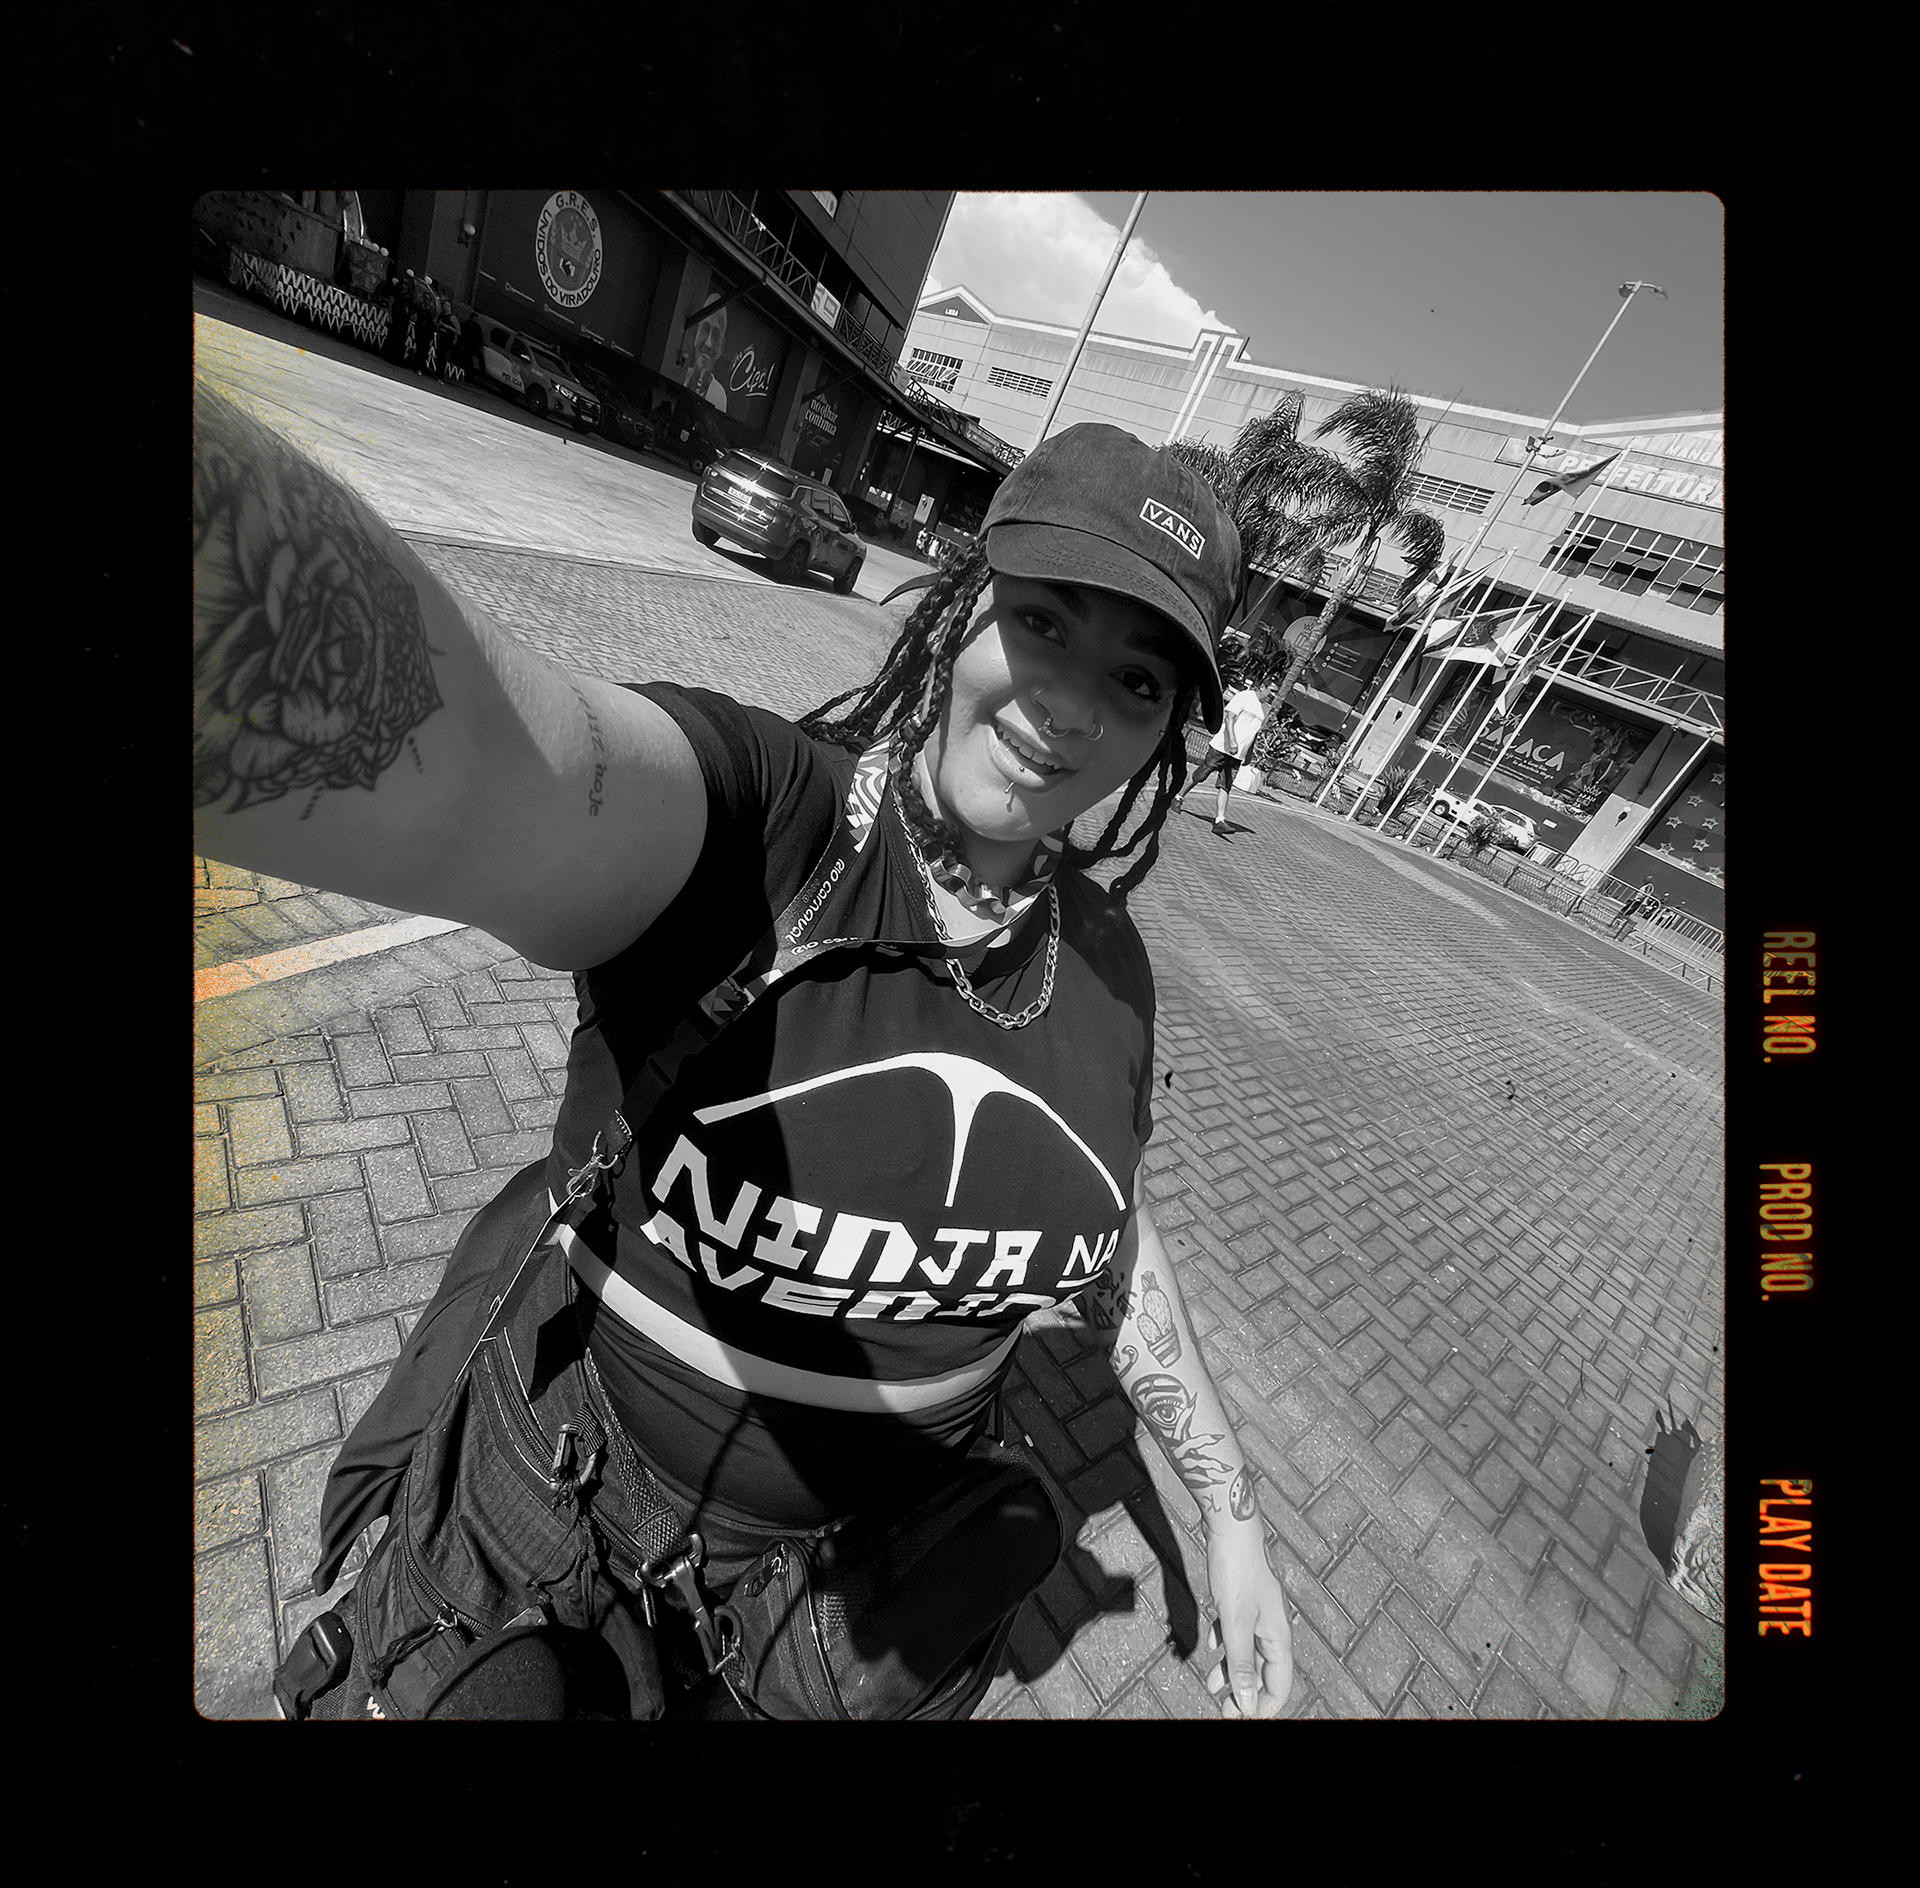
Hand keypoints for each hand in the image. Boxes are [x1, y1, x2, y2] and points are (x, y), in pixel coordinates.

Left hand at [1204, 1526, 1293, 1717]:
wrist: (1231, 1527)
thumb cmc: (1237, 1570)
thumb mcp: (1235, 1623)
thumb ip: (1240, 1663)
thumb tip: (1247, 1703)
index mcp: (1278, 1636)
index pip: (1279, 1684)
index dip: (1263, 1706)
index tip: (1242, 1718)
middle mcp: (1272, 1626)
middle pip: (1262, 1670)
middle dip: (1244, 1692)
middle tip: (1223, 1708)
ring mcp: (1257, 1611)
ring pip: (1247, 1651)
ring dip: (1231, 1669)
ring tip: (1212, 1682)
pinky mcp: (1242, 1599)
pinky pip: (1236, 1631)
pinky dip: (1225, 1643)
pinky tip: (1212, 1646)